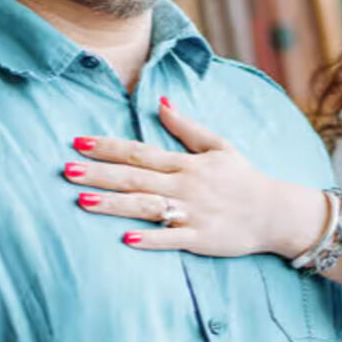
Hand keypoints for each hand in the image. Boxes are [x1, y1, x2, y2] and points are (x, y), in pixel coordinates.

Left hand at [63, 98, 328, 258]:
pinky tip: (126, 238)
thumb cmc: (244, 179)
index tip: (78, 142)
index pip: (139, 153)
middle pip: (135, 178)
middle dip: (99, 174)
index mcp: (186, 163)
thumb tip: (160, 103)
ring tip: (82, 200)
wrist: (276, 213)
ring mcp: (192, 213)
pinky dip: (151, 238)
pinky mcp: (200, 239)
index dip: (108, 147)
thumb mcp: (219, 147)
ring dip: (114, 204)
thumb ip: (187, 127)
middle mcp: (185, 186)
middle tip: (66, 170)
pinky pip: (172, 239)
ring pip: (146, 207)